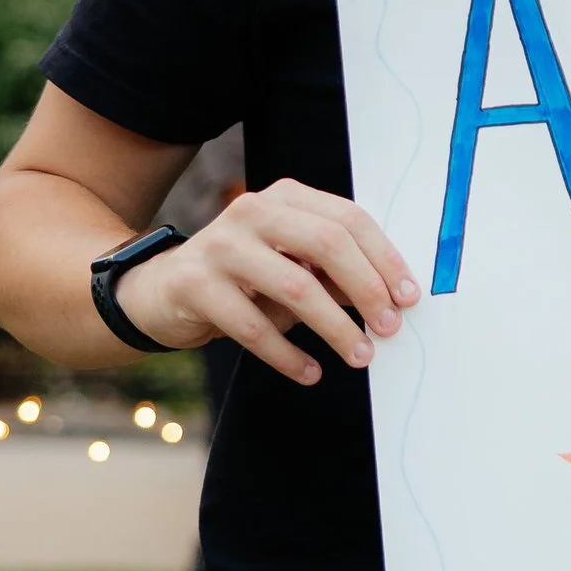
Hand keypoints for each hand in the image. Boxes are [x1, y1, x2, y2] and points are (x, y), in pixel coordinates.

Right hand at [124, 179, 418, 384]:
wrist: (162, 291)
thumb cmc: (244, 279)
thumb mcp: (294, 268)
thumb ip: (336, 275)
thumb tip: (392, 299)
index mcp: (285, 198)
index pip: (348, 220)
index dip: (384, 259)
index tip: (409, 297)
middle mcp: (253, 211)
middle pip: (326, 244)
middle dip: (366, 290)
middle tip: (390, 328)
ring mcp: (221, 245)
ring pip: (295, 287)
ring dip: (335, 328)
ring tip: (360, 356)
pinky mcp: (195, 284)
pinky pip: (253, 326)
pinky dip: (288, 355)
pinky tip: (310, 372)